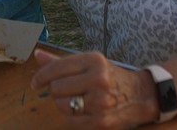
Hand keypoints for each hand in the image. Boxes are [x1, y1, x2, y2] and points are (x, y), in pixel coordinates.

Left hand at [30, 49, 156, 128]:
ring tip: (75, 99)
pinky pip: (71, 121)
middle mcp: (98, 79)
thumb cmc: (110, 77)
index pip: (57, 67)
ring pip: (62, 105)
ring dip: (63, 103)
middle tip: (65, 89)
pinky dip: (71, 116)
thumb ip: (62, 61)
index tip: (36, 82)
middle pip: (56, 87)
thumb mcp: (90, 63)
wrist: (141, 95)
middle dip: (55, 90)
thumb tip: (37, 55)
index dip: (41, 76)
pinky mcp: (101, 121)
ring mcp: (100, 102)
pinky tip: (81, 110)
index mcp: (94, 60)